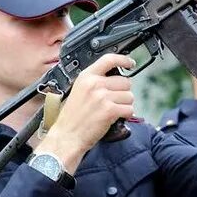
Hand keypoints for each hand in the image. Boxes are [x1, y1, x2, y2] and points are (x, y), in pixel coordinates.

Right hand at [36, 54, 136, 172]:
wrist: (66, 136)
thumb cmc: (72, 118)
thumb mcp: (79, 91)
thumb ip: (95, 81)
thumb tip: (116, 77)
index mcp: (86, 77)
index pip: (109, 59)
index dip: (123, 60)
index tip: (130, 63)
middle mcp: (94, 84)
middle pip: (125, 81)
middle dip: (123, 92)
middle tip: (113, 102)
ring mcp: (102, 97)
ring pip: (129, 96)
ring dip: (125, 105)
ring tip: (111, 111)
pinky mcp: (110, 110)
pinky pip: (129, 109)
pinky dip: (126, 115)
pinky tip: (115, 118)